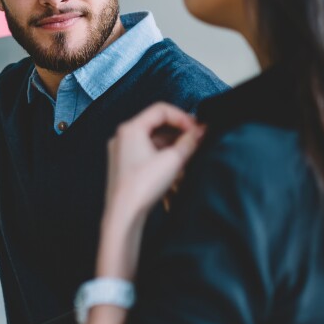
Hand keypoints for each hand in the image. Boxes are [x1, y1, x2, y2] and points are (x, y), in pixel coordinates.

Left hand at [105, 102, 204, 219]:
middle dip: (179, 131)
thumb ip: (190, 141)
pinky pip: (146, 152)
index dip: (182, 117)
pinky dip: (162, 154)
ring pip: (152, 139)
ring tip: (189, 153)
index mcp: (130, 128)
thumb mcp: (173, 160)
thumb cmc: (141, 187)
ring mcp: (122, 151)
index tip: (197, 129)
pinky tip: (176, 165)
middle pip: (156, 124)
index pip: (161, 110)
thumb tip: (201, 131)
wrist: (124, 213)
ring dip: (172, 143)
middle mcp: (123, 137)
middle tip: (196, 139)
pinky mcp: (124, 165)